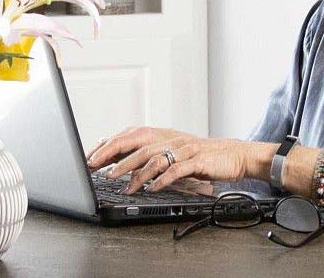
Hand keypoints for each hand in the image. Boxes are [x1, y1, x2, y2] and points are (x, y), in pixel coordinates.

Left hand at [85, 126, 269, 194]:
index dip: (107, 146)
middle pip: (136, 144)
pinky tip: (153, 188)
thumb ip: (148, 156)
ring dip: (136, 172)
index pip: (127, 137)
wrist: (233, 155)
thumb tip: (119, 162)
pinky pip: (177, 170)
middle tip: (97, 168)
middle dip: (114, 156)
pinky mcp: (197, 161)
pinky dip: (163, 179)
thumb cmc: (199, 156)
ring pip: (154, 158)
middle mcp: (169, 139)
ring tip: (123, 185)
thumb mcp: (171, 152)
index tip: (90, 158)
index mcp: (160, 135)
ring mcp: (183, 149)